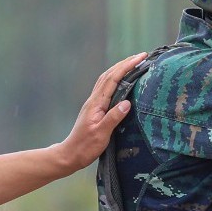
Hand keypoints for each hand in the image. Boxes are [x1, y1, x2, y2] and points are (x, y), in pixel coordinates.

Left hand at [50, 52, 145, 172]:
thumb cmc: (85, 147)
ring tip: (133, 63)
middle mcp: (94, 100)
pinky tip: (121, 80)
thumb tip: (127, 102)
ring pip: (106, 79)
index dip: (126, 67)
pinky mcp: (94, 108)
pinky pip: (105, 87)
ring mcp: (93, 103)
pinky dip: (115, 79)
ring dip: (119, 69)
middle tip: (141, 56)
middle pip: (109, 75)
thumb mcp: (101, 134)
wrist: (70, 154)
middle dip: (125, 63)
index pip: (112, 79)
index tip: (140, 58)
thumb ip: (113, 117)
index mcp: (96, 103)